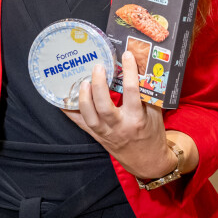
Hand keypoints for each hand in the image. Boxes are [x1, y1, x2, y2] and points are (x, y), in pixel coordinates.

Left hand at [62, 51, 194, 179]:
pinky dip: (70, 111)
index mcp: (137, 119)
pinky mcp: (97, 137)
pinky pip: (80, 124)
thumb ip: (147, 93)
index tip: (127, 55)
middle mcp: (119, 127)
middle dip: (98, 86)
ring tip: (82, 81)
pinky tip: (63, 98)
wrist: (148, 162)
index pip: (132, 92)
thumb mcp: (155, 113)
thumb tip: (141, 67)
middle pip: (104, 106)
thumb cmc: (152, 134)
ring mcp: (106, 133)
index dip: (129, 72)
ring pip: (89, 117)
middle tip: (98, 67)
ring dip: (83, 98)